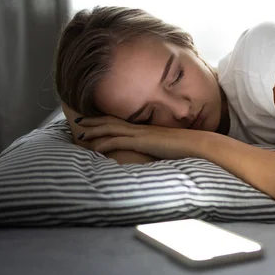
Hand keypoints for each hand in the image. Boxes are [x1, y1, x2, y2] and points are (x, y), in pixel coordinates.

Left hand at [75, 115, 198, 159]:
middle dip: (93, 120)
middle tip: (77, 120)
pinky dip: (105, 143)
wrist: (196, 144)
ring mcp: (140, 134)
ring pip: (111, 129)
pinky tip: (94, 148)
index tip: (92, 120)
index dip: (105, 120)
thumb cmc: (186, 147)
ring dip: (94, 130)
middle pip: (111, 121)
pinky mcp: (142, 142)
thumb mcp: (168, 146)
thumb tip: (154, 154)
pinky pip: (118, 141)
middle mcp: (140, 128)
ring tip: (80, 132)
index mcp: (146, 129)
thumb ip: (158, 148)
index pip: (121, 122)